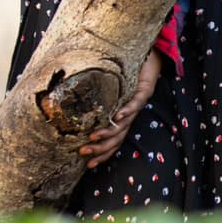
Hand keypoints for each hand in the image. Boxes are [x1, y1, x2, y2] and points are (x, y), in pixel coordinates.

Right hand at [83, 52, 160, 168]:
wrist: (152, 57)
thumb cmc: (127, 72)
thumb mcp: (109, 89)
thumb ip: (95, 97)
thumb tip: (69, 102)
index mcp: (122, 117)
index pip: (113, 141)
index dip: (102, 154)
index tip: (87, 165)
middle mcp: (130, 115)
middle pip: (117, 138)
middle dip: (101, 148)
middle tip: (84, 153)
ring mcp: (138, 104)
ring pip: (124, 125)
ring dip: (109, 132)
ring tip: (94, 137)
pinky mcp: (144, 91)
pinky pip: (135, 104)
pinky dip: (126, 111)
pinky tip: (117, 117)